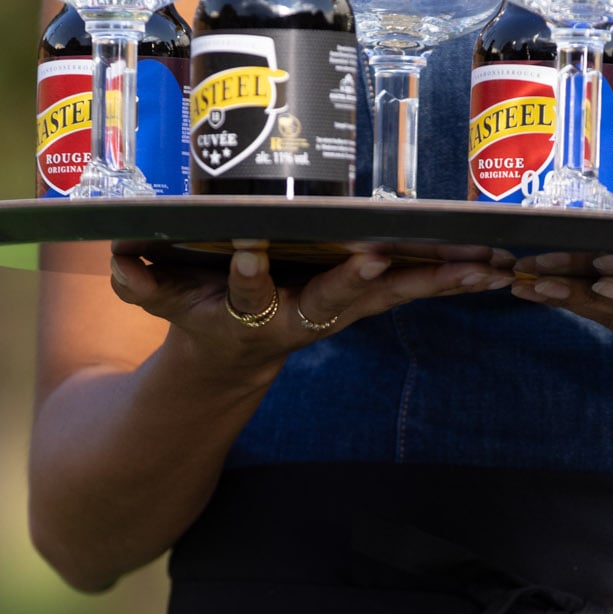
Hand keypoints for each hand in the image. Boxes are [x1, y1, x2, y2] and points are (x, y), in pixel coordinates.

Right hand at [108, 240, 512, 377]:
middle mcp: (300, 317)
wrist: (231, 359)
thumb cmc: (195, 315)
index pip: (243, 293)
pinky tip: (497, 263)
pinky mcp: (368, 301)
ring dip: (435, 280)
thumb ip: (138, 281)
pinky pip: (415, 288)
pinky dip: (455, 277)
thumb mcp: (159, 302)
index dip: (245, 276)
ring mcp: (340, 312)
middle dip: (357, 282)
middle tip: (377, 259)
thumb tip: (114, 261)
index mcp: (248, 315)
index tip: (247, 254)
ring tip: (481, 264)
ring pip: (391, 295)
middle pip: (334, 300)